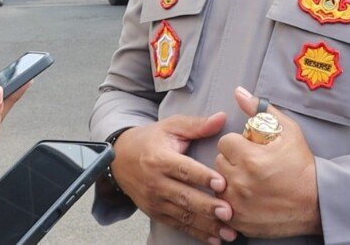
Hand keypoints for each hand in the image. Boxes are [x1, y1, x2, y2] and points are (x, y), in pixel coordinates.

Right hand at [110, 113, 237, 243]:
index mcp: (160, 159)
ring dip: (206, 225)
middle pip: (184, 196)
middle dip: (207, 206)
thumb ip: (197, 125)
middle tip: (229, 212)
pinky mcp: (157, 213)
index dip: (202, 176)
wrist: (120, 159)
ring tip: (229, 231)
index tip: (221, 183)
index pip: (183, 169)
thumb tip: (222, 117)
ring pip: (183, 215)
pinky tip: (214, 239)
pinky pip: (178, 225)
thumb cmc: (151, 140)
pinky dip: (197, 233)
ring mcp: (155, 201)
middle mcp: (156, 182)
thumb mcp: (171, 126)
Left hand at [214, 87, 320, 238]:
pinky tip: (249, 197)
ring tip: (249, 180)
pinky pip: (223, 205)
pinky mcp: (239, 220)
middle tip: (250, 164)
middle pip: (219, 162)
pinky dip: (233, 200)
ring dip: (230, 180)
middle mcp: (240, 182)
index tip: (249, 149)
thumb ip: (260, 110)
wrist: (316, 202)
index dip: (237, 144)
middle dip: (232, 160)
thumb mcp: (287, 131)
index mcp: (250, 158)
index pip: (225, 142)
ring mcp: (238, 204)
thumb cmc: (302, 165)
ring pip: (219, 184)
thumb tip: (239, 93)